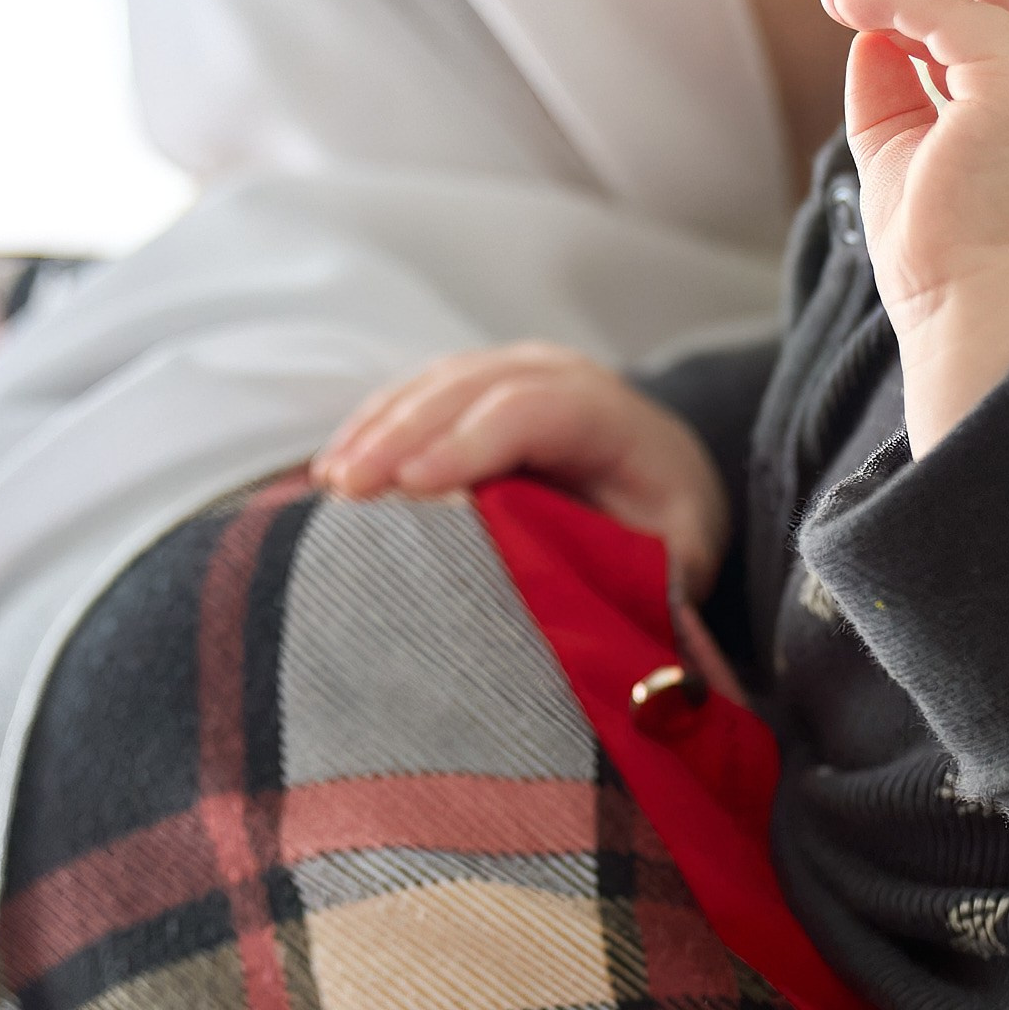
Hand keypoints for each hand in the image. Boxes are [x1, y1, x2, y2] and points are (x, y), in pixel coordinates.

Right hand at [313, 345, 729, 593]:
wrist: (669, 478)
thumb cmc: (668, 528)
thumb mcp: (678, 557)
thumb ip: (639, 580)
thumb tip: (595, 636)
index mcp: (612, 416)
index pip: (534, 412)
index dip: (472, 442)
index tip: (412, 486)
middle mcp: (558, 376)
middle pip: (470, 389)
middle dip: (403, 435)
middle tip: (347, 489)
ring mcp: (511, 373)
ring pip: (433, 385)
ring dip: (376, 428)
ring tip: (330, 482)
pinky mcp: (474, 389)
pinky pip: (415, 396)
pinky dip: (373, 428)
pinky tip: (334, 468)